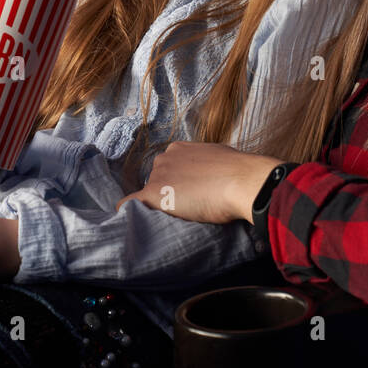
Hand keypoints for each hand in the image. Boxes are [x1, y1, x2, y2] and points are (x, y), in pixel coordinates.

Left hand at [117, 141, 281, 224]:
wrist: (240, 181)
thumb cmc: (237, 172)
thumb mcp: (218, 158)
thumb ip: (206, 164)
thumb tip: (212, 174)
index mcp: (179, 148)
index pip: (169, 168)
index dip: (177, 183)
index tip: (188, 193)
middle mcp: (164, 158)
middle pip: (157, 180)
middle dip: (167, 193)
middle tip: (187, 207)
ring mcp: (158, 175)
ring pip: (149, 193)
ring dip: (158, 204)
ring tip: (177, 216)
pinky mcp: (155, 193)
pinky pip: (130, 202)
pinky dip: (127, 210)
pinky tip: (126, 219)